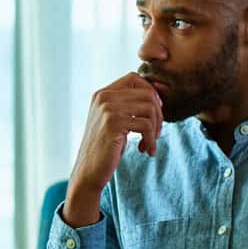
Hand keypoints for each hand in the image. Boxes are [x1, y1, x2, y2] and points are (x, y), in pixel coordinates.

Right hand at [62, 73, 160, 225]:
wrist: (89, 170)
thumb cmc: (105, 147)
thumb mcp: (114, 120)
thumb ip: (128, 104)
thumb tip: (158, 92)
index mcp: (102, 94)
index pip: (134, 78)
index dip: (150, 92)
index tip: (153, 113)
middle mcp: (103, 97)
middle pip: (147, 93)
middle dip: (158, 114)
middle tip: (155, 132)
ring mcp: (108, 109)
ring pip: (150, 108)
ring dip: (156, 128)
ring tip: (150, 142)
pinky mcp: (113, 123)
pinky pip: (146, 125)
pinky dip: (152, 140)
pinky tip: (146, 151)